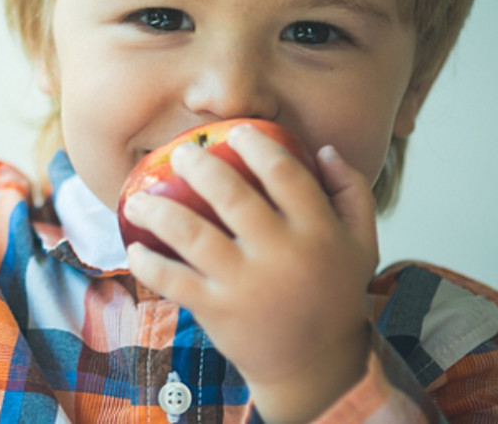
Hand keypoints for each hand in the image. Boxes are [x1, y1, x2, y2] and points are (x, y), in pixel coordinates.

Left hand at [123, 125, 379, 422]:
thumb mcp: (362, 243)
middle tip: (183, 152)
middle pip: (231, 194)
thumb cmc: (333, 293)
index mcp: (318, 231)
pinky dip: (149, 263)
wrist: (315, 366)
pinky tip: (135, 247)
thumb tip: (323, 148)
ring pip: (192, 234)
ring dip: (159, 209)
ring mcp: (246, 284)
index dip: (257, 145)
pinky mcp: (218, 311)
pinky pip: (173, 281)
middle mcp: (281, 254)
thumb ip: (352, 191)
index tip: (236, 131)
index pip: (284, 173)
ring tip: (140, 196)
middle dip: (199, 165)